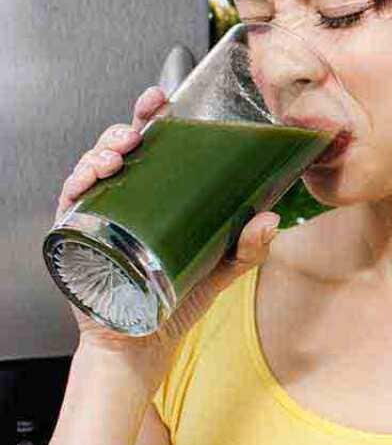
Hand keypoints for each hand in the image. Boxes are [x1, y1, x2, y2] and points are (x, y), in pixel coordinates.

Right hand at [54, 86, 280, 392]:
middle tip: (141, 125)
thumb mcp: (223, 268)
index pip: (155, 147)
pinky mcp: (78, 239)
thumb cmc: (178, 299)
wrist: (145, 345)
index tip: (163, 99)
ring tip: (118, 154)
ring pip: (91, 169)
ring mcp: (100, 217)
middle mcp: (127, 200)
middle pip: (120, 150)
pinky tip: (91, 179)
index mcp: (159, 195)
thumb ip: (249, 247)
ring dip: (100, 153)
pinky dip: (76, 185)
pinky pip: (69, 204)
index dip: (153, 118)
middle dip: (126, 128)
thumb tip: (270, 219)